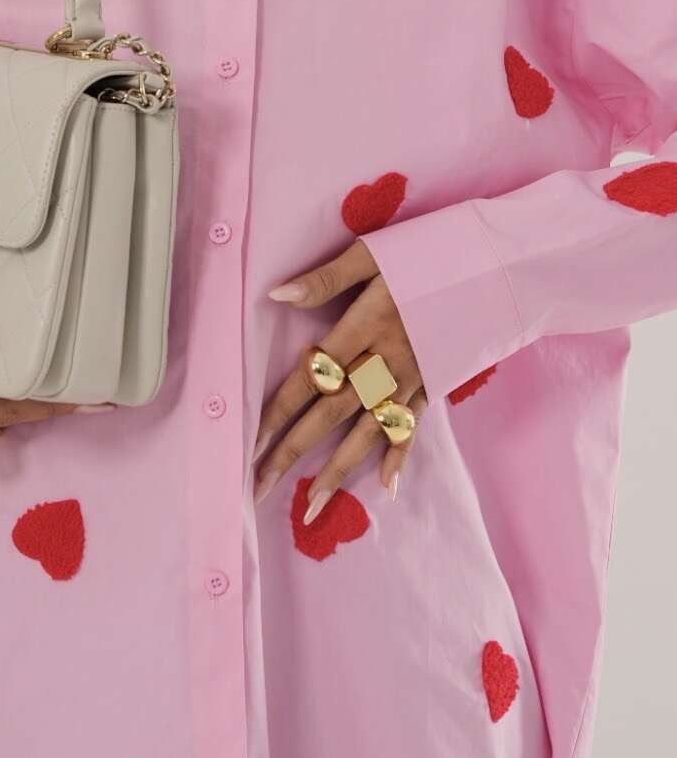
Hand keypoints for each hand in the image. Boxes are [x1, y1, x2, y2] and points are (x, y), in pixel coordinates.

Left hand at [253, 240, 426, 517]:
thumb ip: (326, 278)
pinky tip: (385, 486)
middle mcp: (386, 360)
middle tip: (259, 487)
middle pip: (331, 413)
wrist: (507, 265)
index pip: (311, 377)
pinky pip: (412, 425)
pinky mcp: (436, 383)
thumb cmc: (435, 251)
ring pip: (368, 430)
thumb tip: (275, 294)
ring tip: (311, 506)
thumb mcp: (375, 253)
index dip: (278, 411)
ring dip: (338, 470)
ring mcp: (414, 377)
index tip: (250, 443)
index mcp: (365, 326)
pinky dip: (399, 455)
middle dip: (293, 452)